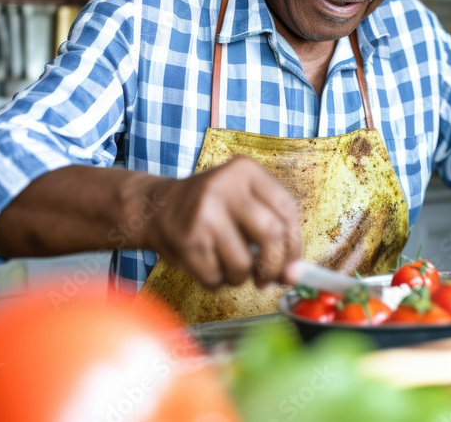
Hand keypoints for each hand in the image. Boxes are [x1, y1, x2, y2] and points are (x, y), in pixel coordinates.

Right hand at [140, 156, 301, 288]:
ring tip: (229, 264)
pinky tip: (208, 263)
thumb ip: (273, 229)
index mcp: (245, 170)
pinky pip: (217, 278)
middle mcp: (224, 187)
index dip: (294, 242)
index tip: (293, 263)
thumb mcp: (243, 200)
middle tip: (269, 278)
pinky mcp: (187, 241)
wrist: (156, 208)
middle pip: (271, 234)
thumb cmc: (210, 208)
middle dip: (274, 265)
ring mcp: (204, 214)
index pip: (286, 208)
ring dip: (241, 277)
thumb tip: (294, 274)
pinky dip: (217, 281)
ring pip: (243, 264)